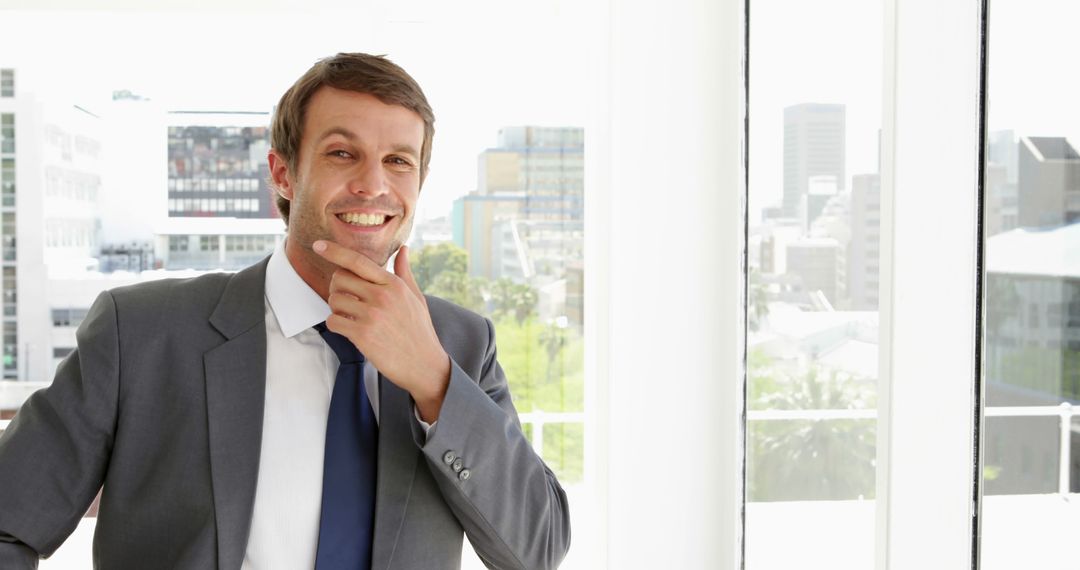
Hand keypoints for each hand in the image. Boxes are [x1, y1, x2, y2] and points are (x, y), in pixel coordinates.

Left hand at [313, 240, 450, 421]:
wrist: (424, 364)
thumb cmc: (419, 331)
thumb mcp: (416, 298)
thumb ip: (405, 272)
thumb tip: (403, 248)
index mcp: (394, 284)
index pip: (358, 261)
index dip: (335, 251)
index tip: (318, 245)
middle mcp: (382, 296)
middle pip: (340, 279)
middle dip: (338, 288)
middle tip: (348, 300)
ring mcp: (372, 315)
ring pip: (334, 300)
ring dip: (337, 308)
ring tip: (352, 316)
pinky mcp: (362, 335)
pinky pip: (333, 321)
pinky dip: (336, 324)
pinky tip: (349, 329)